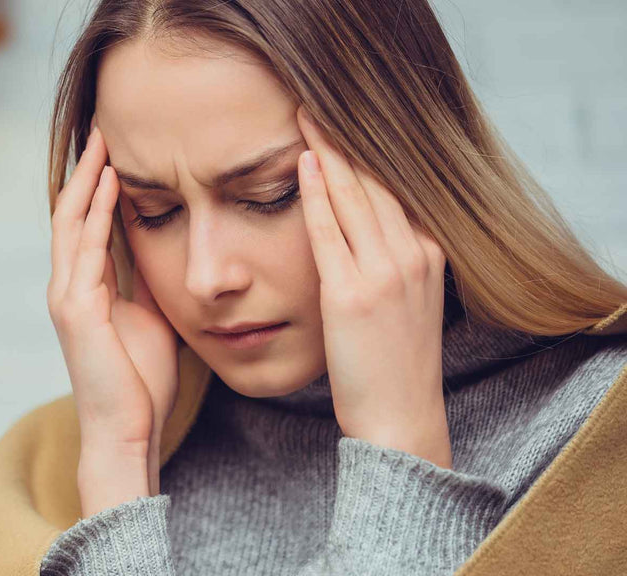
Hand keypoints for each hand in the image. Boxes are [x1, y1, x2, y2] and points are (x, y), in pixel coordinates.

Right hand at [47, 114, 180, 513]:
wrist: (128, 429)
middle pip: (72, 212)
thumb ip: (148, 283)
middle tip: (102, 128)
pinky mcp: (76, 310)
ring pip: (71, 222)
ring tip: (103, 142)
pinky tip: (114, 184)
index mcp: (86, 288)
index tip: (116, 150)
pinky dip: (98, 213)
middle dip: (87, 170)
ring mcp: (67, 296)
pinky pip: (85, 249)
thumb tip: (167, 249)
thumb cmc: (142, 380)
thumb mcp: (151, 317)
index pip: (86, 224)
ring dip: (88, 180)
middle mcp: (68, 286)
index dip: (97, 186)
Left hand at [295, 106, 451, 468]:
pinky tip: (305, 163)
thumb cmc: (394, 364)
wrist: (400, 418)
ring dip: (330, 151)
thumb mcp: (407, 302)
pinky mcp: (352, 294)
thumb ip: (392, 260)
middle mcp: (413, 255)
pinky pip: (330, 232)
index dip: (366, 152)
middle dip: (346, 138)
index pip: (393, 188)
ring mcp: (386, 273)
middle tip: (318, 100)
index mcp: (429, 254)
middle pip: (376, 181)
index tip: (342, 121)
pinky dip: (317, 194)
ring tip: (307, 115)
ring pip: (354, 196)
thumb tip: (363, 229)